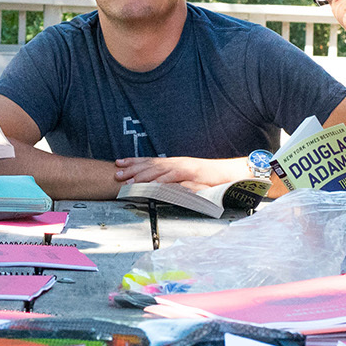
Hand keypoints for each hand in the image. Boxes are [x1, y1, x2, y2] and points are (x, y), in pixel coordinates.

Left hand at [112, 155, 238, 189]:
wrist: (229, 172)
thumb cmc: (210, 177)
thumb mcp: (188, 177)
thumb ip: (174, 180)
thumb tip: (158, 184)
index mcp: (174, 162)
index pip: (150, 160)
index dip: (133, 161)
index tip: (118, 163)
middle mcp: (176, 162)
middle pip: (150, 164)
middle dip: (132, 169)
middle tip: (117, 173)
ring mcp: (184, 166)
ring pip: (159, 170)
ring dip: (142, 176)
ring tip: (129, 182)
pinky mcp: (191, 173)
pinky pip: (174, 178)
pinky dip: (161, 181)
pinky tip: (151, 185)